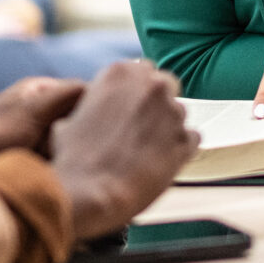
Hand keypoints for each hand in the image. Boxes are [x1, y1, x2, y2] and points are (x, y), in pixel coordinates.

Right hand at [49, 59, 197, 237]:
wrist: (90, 192)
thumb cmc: (75, 159)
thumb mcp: (72, 117)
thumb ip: (96, 104)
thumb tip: (99, 111)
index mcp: (121, 72)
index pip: (140, 70)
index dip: (135, 91)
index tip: (129, 107)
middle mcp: (152, 85)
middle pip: (164, 85)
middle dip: (155, 103)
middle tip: (140, 127)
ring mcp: (172, 112)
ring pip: (178, 112)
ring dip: (166, 127)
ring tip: (146, 151)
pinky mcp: (185, 140)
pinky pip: (191, 139)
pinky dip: (180, 149)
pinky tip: (160, 163)